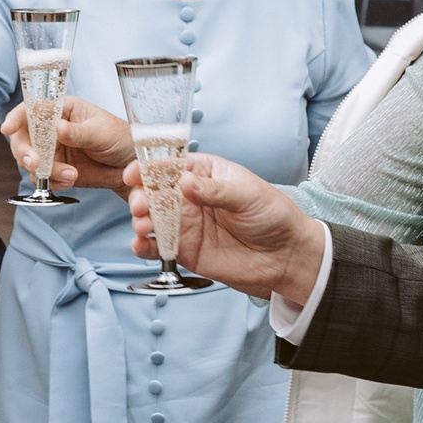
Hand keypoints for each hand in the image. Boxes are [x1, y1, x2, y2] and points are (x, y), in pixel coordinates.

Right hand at [0, 94, 131, 189]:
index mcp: (61, 109)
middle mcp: (51, 128)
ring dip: (46, 171)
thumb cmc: (120, 138)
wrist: (129, 166)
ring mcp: (52, 150)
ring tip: (72, 175)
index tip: (7, 128)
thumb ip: (79, 132)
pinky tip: (71, 181)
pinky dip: (52, 182)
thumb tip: (58, 128)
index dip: (16, 117)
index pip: (32, 109)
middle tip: (36, 164)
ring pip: (30, 161)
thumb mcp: (102, 132)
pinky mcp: (55, 170)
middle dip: (25, 152)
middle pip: (23, 137)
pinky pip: (41, 178)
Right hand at [124, 152, 327, 298]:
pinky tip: (141, 244)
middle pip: (154, 192)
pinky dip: (144, 246)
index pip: (171, 165)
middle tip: (141, 205)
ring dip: (141, 220)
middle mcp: (190, 197)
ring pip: (151, 218)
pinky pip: (157, 246)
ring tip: (144, 226)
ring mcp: (185, 224)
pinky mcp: (185, 249)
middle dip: (142, 196)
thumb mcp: (249, 195)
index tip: (136, 173)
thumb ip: (216, 190)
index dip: (149, 167)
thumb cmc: (273, 216)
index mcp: (205, 173)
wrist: (286, 257)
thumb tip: (186, 182)